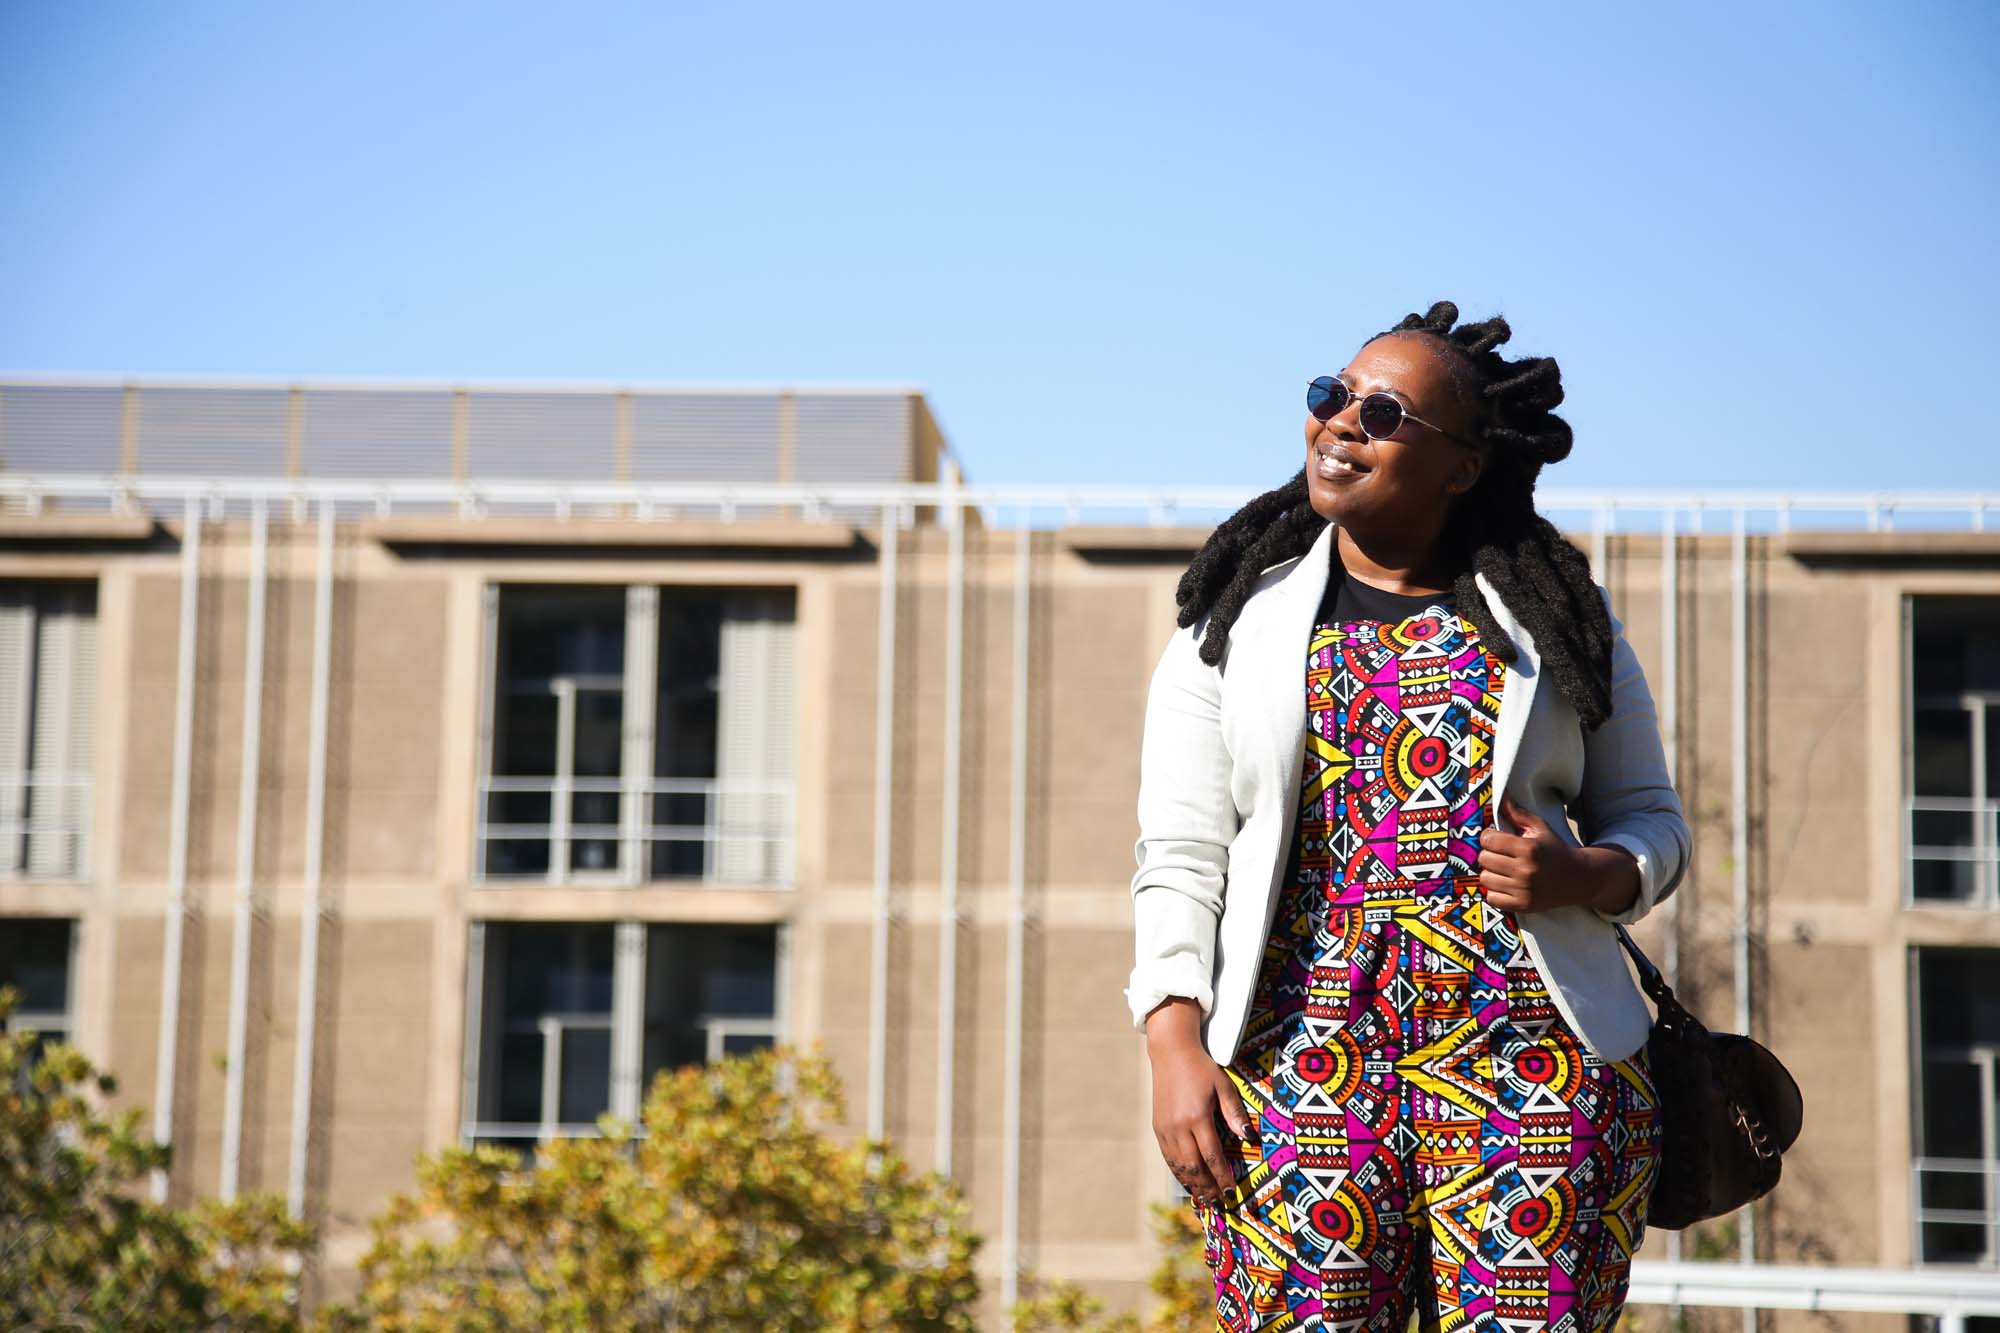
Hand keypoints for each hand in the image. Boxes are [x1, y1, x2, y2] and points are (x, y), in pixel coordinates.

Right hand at [1144, 998, 1253, 1207]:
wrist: (1171, 1053)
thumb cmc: (1202, 1068)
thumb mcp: (1224, 1086)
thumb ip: (1235, 1113)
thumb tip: (1249, 1138)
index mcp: (1197, 1117)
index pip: (1212, 1156)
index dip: (1222, 1177)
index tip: (1231, 1193)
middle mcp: (1179, 1126)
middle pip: (1194, 1167)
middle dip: (1207, 1187)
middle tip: (1219, 1203)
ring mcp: (1165, 1128)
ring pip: (1178, 1165)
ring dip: (1192, 1185)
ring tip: (1205, 1199)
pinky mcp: (1158, 1128)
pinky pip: (1168, 1157)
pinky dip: (1178, 1173)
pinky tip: (1187, 1182)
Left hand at [1478, 794, 1640, 915]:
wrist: (1581, 878)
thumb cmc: (1557, 849)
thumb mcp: (1541, 828)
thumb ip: (1518, 814)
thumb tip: (1502, 796)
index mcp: (1527, 848)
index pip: (1488, 840)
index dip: (1489, 837)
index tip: (1496, 838)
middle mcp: (1524, 870)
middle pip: (1484, 858)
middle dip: (1489, 853)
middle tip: (1500, 854)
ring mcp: (1523, 889)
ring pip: (1485, 878)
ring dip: (1491, 872)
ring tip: (1502, 869)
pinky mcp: (1523, 905)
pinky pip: (1492, 898)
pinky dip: (1495, 891)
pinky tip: (1505, 885)